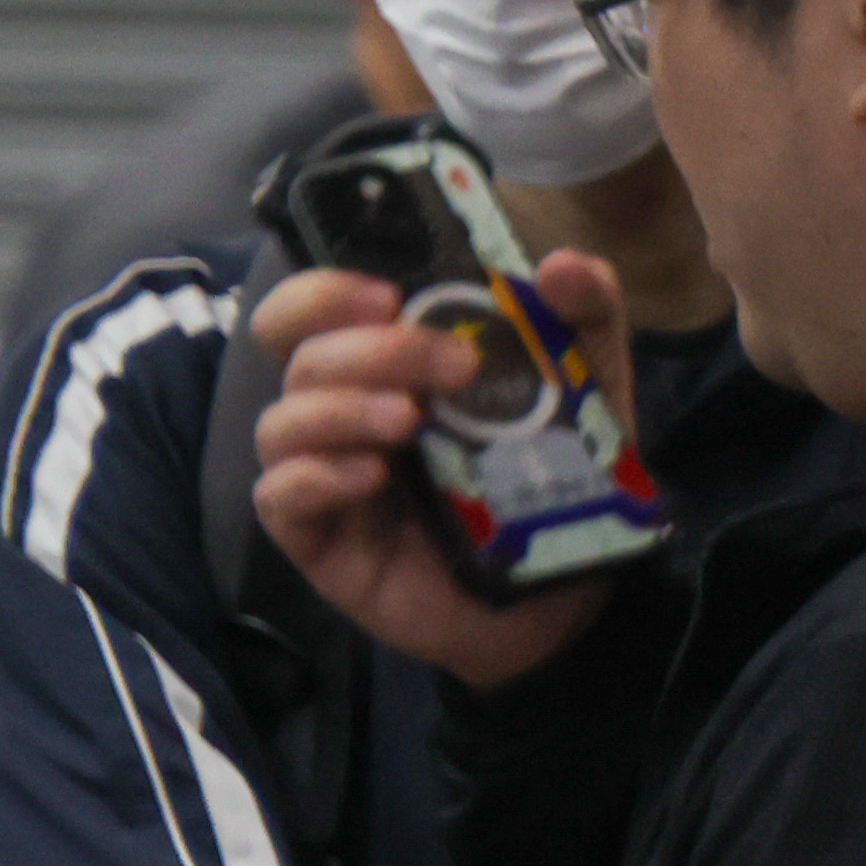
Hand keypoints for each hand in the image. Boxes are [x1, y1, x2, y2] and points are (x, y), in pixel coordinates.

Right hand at [245, 257, 630, 688]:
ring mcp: (324, 477)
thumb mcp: (584, 399)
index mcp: (384, 370)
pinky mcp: (320, 542)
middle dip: (367, 348)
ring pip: (284, 420)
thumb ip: (583, 325)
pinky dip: (317, 476)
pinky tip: (372, 476)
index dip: (329, 290)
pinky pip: (281, 497)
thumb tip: (566, 264)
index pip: (314, 311)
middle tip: (450, 363)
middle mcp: (341, 415)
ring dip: (340, 407)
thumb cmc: (551, 488)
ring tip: (411, 421)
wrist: (565, 602)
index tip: (390, 292)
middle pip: (301, 354)